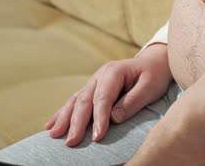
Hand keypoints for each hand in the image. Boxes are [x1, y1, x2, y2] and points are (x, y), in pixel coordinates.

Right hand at [44, 43, 171, 146]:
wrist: (154, 63)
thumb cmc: (154, 74)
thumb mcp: (150, 86)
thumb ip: (133, 101)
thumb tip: (114, 117)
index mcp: (114, 71)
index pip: (103, 98)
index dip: (99, 118)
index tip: (97, 137)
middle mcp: (100, 75)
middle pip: (84, 100)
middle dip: (77, 122)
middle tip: (71, 142)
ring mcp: (94, 82)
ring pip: (75, 101)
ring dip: (64, 118)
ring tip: (54, 135)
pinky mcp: (92, 89)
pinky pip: (74, 101)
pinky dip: (62, 113)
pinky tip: (50, 125)